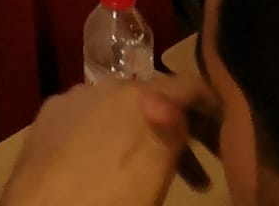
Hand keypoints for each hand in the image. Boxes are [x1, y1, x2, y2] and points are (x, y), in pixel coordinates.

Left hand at [1, 75, 218, 205]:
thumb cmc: (103, 204)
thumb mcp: (149, 181)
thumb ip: (169, 133)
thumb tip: (186, 87)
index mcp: (135, 97)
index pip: (186, 85)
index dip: (212, 105)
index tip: (230, 131)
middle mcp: (103, 86)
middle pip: (153, 96)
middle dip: (181, 129)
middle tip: (203, 171)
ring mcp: (71, 99)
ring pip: (120, 108)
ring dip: (145, 135)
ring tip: (158, 177)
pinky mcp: (48, 119)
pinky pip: (89, 117)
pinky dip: (110, 134)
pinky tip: (111, 164)